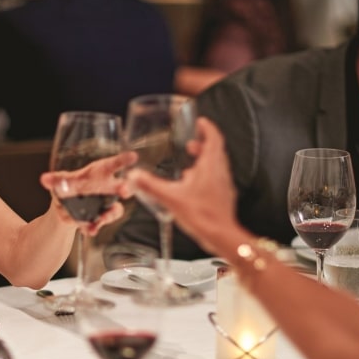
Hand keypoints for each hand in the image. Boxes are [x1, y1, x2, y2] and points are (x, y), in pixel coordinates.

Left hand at [40, 151, 135, 234]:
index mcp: (99, 173)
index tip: (133, 157)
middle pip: (119, 187)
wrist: (64, 207)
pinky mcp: (99, 218)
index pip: (113, 165)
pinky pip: (100, 223)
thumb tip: (44, 179)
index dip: (123, 160)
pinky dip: (94, 227)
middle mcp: (106, 188)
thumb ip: (56, 180)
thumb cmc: (68, 187)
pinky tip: (88, 230)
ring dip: (110, 214)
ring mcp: (105, 204)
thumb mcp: (61, 181)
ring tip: (101, 218)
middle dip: (124, 188)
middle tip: (125, 191)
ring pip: (114, 210)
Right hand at [126, 117, 238, 254]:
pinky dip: (205, 176)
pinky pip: (215, 180)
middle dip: (203, 144)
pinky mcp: (223, 198)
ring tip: (190, 163)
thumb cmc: (202, 216)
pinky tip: (192, 187)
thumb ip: (151, 186)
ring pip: (216, 166)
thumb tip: (134, 176)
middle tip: (192, 142)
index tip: (201, 122)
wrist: (221, 236)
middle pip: (215, 151)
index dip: (208, 128)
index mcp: (210, 166)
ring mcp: (223, 185)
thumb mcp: (171, 198)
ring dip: (204, 160)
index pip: (214, 138)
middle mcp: (220, 173)